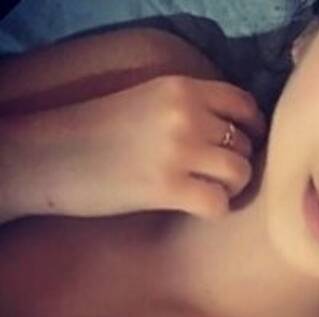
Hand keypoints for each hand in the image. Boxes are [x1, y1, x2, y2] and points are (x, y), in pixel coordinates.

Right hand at [2, 75, 266, 219]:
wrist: (50, 155)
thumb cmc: (98, 131)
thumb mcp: (149, 101)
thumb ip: (192, 109)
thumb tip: (238, 133)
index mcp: (182, 88)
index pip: (244, 105)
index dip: (251, 129)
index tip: (242, 146)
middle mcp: (186, 114)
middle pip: (245, 143)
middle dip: (238, 163)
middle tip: (218, 177)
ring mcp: (179, 150)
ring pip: (240, 173)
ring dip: (231, 188)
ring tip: (209, 192)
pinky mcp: (167, 187)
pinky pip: (220, 203)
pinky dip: (216, 209)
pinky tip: (196, 208)